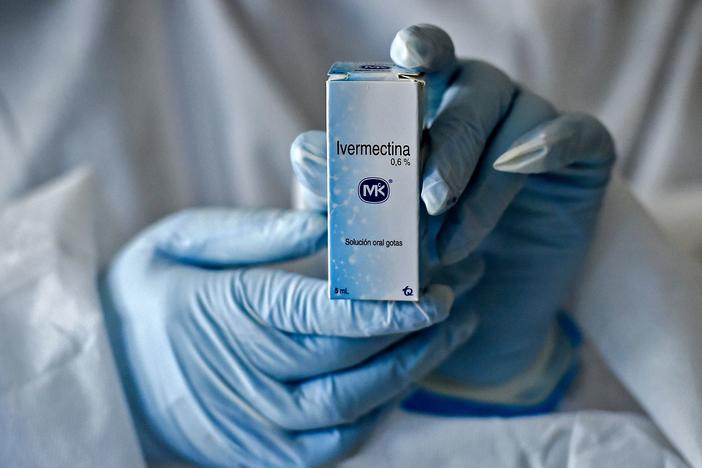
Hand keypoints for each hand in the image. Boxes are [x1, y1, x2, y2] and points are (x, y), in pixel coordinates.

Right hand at [100, 208, 475, 465]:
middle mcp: (242, 379)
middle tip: (455, 298)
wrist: (106, 371)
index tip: (431, 291)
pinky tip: (403, 373)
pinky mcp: (262, 454)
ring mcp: (253, 427)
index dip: (379, 306)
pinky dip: (378, 411)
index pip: (315, 316)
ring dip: (406, 372)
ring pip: (349, 412)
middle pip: (345, 363)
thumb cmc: (148, 292)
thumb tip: (329, 221)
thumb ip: (258, 233)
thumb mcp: (184, 239)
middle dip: (409, 333)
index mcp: (223, 315)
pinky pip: (336, 446)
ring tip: (449, 332)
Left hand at [291, 24, 613, 410]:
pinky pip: (579, 133)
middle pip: (470, 92)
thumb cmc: (422, 258)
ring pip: (516, 121)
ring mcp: (533, 125)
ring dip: (482, 182)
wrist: (489, 310)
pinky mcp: (582, 156)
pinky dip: (552, 143)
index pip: (425, 62)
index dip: (418, 52)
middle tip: (427, 200)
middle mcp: (482, 104)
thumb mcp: (375, 230)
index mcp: (432, 107)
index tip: (406, 60)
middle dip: (447, 145)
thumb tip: (305, 150)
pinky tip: (526, 162)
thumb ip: (343, 190)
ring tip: (451, 246)